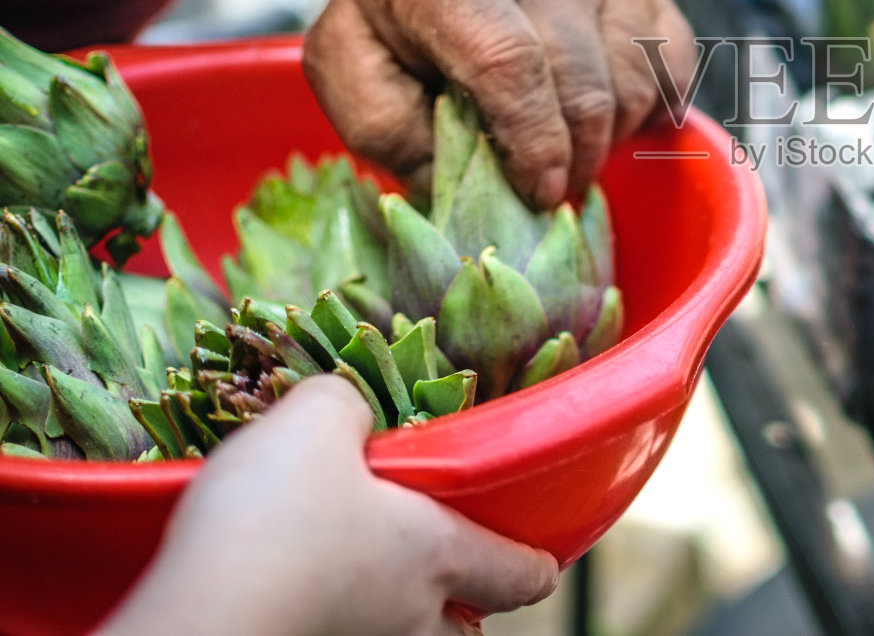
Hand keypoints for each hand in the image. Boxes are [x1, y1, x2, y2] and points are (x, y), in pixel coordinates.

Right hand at [97, 376, 557, 635]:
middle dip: (460, 606)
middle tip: (436, 570)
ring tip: (357, 577)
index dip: (535, 564)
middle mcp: (409, 621)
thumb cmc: (276, 516)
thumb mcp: (313, 421)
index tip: (538, 556)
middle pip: (464, 632)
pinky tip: (293, 593)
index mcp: (438, 554)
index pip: (523, 575)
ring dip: (391, 617)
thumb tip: (350, 410)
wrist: (193, 618)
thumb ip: (345, 402)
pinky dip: (328, 619)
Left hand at [305, 0, 695, 206]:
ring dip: (611, 136)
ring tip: (570, 148)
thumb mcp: (347, 63)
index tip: (537, 192)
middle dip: (575, 160)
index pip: (511, 66)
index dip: (533, 143)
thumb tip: (458, 185)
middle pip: (582, 85)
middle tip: (548, 191)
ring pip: (635, 79)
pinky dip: (652, 105)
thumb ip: (385, 130)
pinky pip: (672, 61)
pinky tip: (609, 114)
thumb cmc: (395, 4)